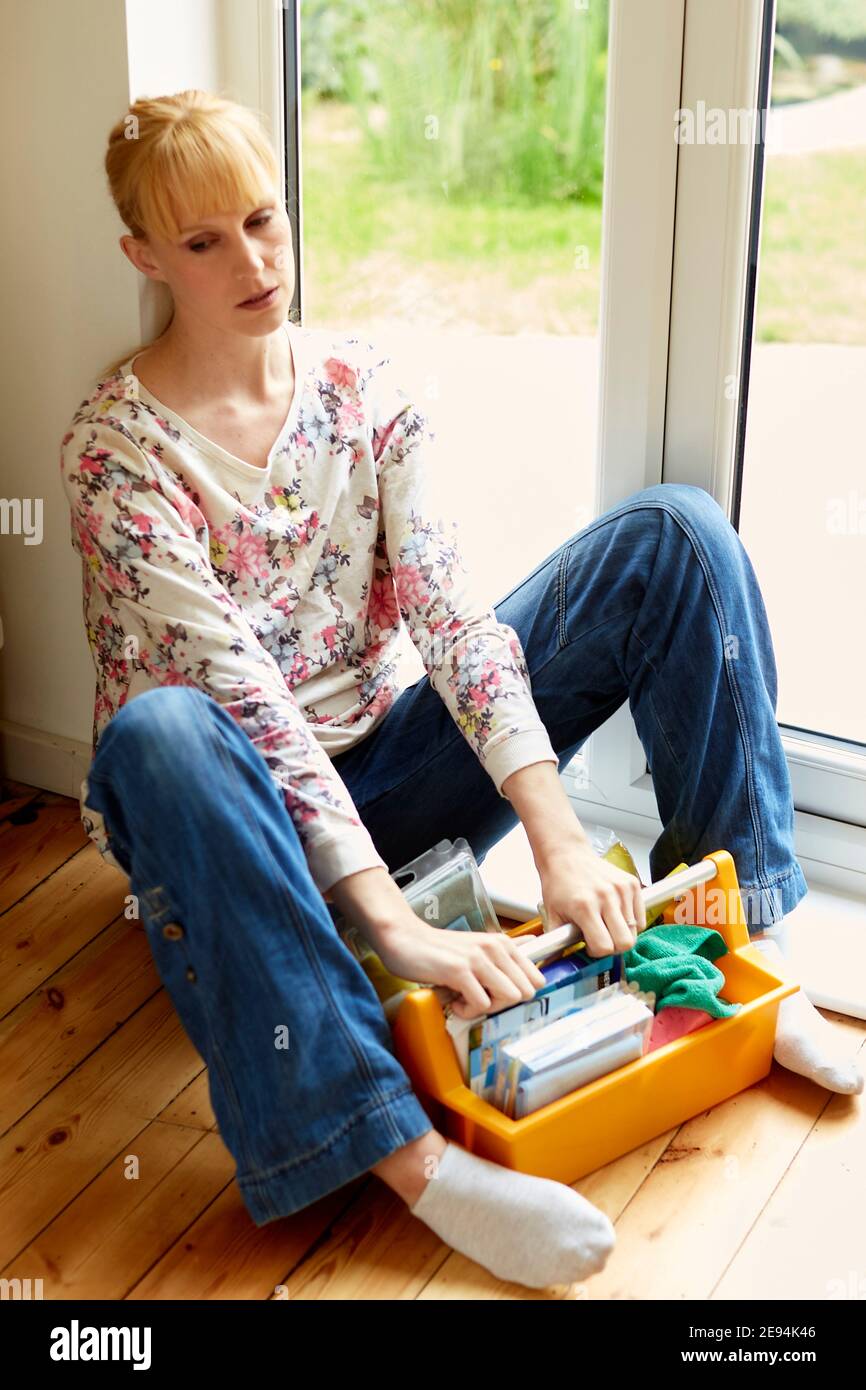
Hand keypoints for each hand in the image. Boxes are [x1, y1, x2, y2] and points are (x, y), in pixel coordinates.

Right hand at [374, 917, 548, 1021]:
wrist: (404, 938)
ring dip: (486, 1007)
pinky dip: (466, 1010)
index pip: (536, 979)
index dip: (518, 994)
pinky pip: (480, 1005)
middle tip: (479, 997)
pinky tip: (452, 1000)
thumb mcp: (478, 943)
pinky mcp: (459, 971)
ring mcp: (478, 959)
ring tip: (465, 998)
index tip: (497, 994)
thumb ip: (506, 947)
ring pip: (508, 998)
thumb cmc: (439, 947)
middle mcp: (495, 948)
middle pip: (525, 992)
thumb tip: (531, 946)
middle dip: (503, 1003)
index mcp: (502, 943)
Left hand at [538, 840, 643, 957]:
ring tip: (606, 924)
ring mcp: (622, 889)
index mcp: (584, 907)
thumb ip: (557, 942)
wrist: (567, 855)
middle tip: (601, 938)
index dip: (597, 952)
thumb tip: (552, 966)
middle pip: (626, 942)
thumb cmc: (559, 884)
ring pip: (635, 931)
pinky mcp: (632, 883)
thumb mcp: (551, 915)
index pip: (604, 946)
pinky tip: (615, 914)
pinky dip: (631, 922)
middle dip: (614, 947)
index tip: (590, 946)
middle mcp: (606, 897)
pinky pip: (641, 917)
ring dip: (622, 933)